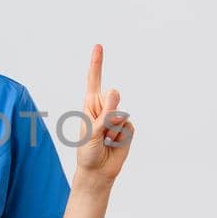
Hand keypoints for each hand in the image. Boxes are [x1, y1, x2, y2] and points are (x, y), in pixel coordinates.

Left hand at [74, 44, 134, 181]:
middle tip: (99, 132)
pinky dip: (120, 137)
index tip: (98, 46)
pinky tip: (114, 144)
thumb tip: (116, 91)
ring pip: (121, 114)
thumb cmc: (88, 151)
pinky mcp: (126, 128)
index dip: (97, 63)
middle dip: (107, 114)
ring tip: (105, 141)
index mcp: (90, 105)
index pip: (94, 81)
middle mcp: (104, 108)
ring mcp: (116, 118)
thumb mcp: (91, 131)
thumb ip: (105, 112)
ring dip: (112, 130)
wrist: (98, 171)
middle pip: (112, 98)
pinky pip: (128, 126)